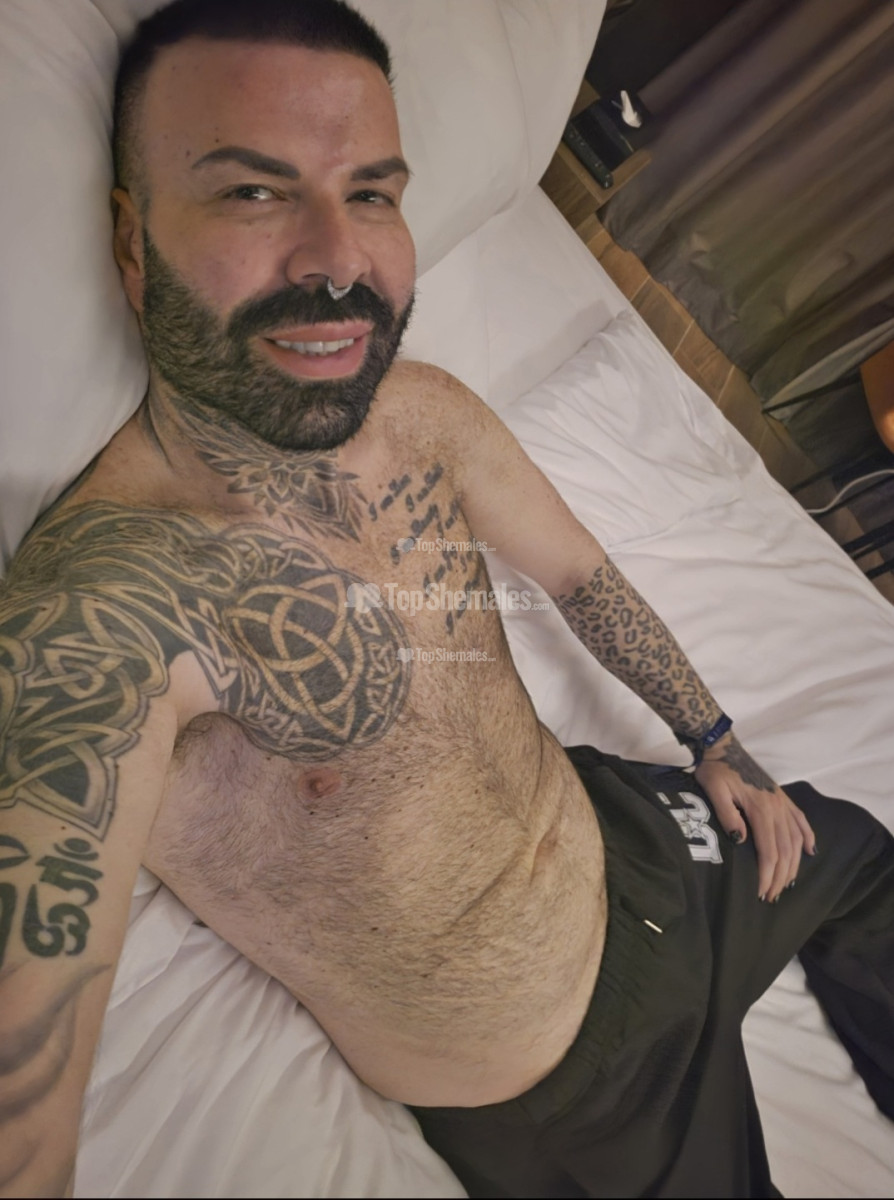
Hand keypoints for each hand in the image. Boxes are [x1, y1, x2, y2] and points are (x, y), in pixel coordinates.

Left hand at [693, 733, 815, 901]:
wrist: (722, 747)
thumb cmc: (714, 770)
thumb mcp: (714, 791)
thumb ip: (727, 814)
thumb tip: (741, 839)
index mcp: (761, 808)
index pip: (769, 851)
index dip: (767, 875)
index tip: (761, 893)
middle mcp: (777, 807)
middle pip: (786, 850)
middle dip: (780, 877)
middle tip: (771, 896)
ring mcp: (783, 802)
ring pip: (796, 839)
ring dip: (794, 864)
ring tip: (786, 883)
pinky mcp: (782, 797)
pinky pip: (801, 820)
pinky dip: (808, 837)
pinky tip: (811, 852)